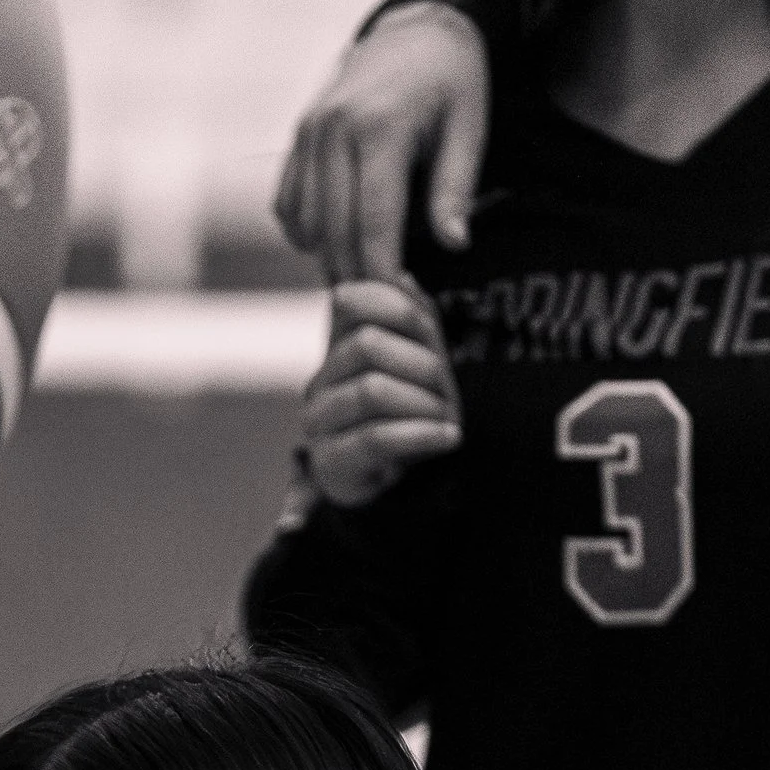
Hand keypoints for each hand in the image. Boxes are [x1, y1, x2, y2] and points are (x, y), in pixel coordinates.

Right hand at [275, 6, 490, 283]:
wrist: (416, 27)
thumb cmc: (452, 80)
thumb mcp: (469, 127)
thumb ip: (455, 188)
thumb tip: (452, 245)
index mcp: (379, 127)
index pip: (373, 223)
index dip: (384, 273)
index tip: (401, 306)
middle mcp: (333, 129)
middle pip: (335, 231)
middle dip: (358, 276)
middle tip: (384, 307)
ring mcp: (308, 133)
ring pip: (306, 223)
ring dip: (331, 259)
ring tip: (365, 279)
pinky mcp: (297, 137)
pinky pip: (288, 205)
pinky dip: (307, 234)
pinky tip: (338, 245)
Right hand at [296, 277, 461, 509]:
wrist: (398, 492)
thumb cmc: (411, 418)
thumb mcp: (419, 362)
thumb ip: (412, 320)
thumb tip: (403, 278)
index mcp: (337, 350)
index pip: (352, 302)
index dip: (396, 307)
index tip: (429, 333)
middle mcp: (320, 382)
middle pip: (366, 346)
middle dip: (421, 364)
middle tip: (447, 390)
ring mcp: (320, 423)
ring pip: (371, 390)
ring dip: (423, 403)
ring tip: (447, 418)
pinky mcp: (332, 462)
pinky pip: (377, 437)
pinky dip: (421, 435)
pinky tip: (449, 438)